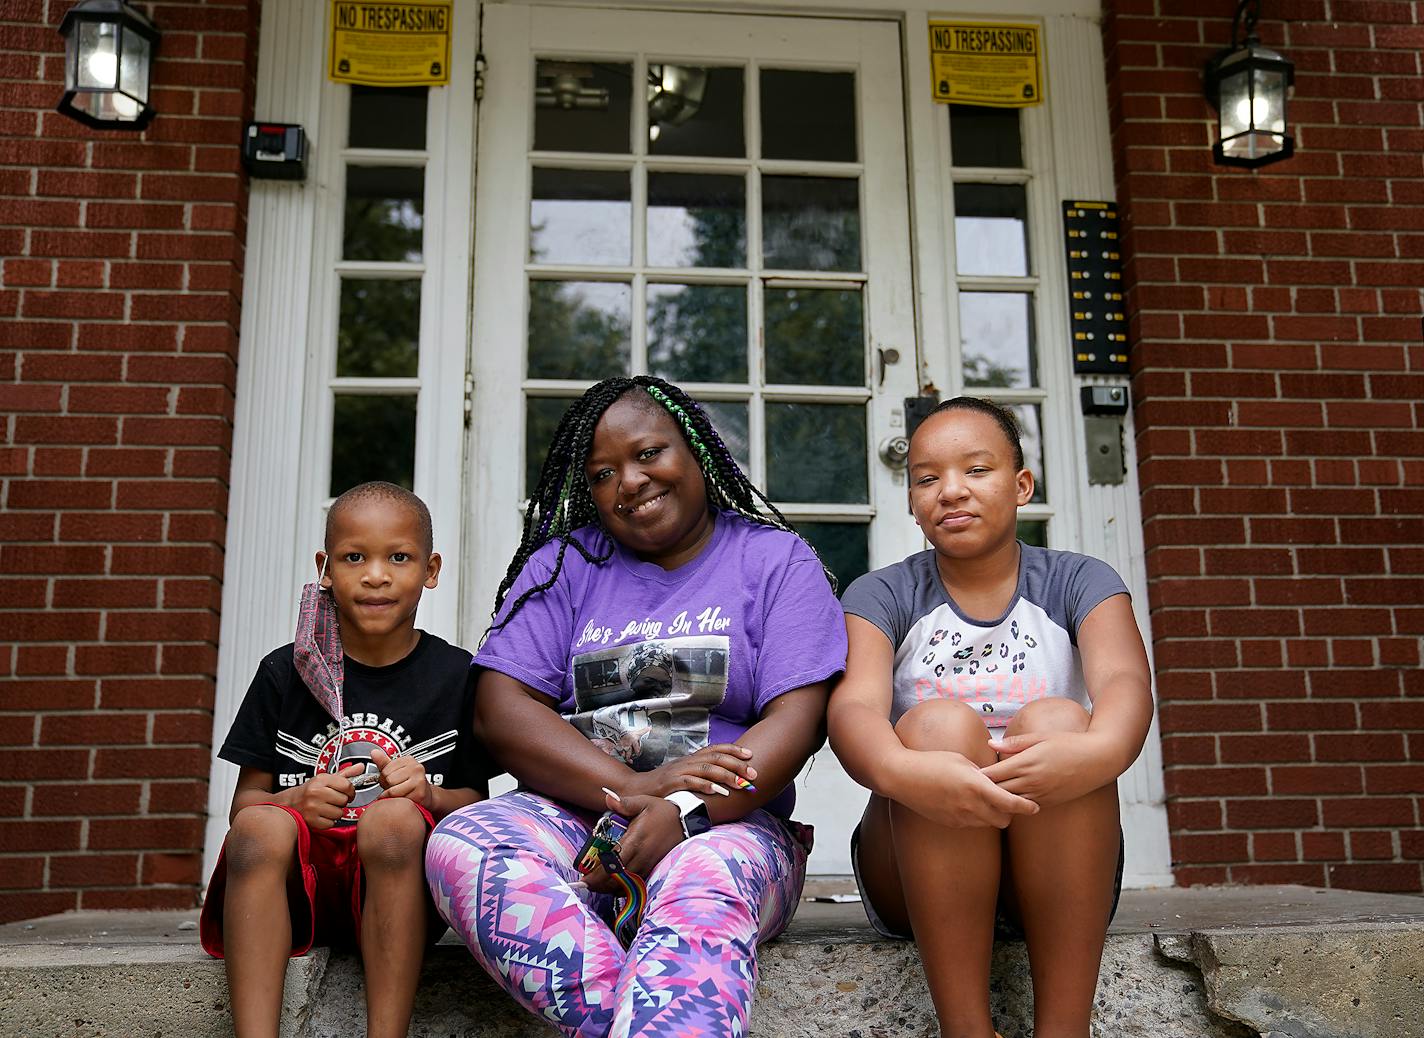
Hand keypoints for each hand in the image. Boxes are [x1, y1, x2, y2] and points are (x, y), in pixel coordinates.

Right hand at [285, 763, 363, 829]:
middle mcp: (316, 792)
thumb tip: (361, 766)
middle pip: (344, 800)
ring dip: (335, 812)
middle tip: (333, 801)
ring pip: (339, 813)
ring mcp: (312, 807)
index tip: (347, 793)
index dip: (350, 791)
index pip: (347, 785)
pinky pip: (331, 824)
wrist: (290, 803)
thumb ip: (345, 774)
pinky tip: (321, 816)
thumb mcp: (326, 779)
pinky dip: (328, 822)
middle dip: (341, 802)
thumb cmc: (311, 791)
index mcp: (321, 780)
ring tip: (326, 808)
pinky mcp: (311, 821)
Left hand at [369, 748, 432, 808]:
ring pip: (392, 790)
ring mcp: (419, 780)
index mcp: (408, 760)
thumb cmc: (409, 784)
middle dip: (388, 787)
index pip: (385, 769)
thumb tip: (374, 752)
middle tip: (396, 788)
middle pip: (388, 779)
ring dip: (392, 795)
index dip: (384, 778)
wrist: (426, 796)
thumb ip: (384, 763)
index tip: (391, 781)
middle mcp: (416, 768)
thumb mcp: (396, 771)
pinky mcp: (419, 793)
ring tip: (399, 793)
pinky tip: (403, 798)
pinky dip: (397, 801)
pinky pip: (399, 799)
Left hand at [580, 789, 683, 895]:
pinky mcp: (655, 869)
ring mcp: (650, 864)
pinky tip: (615, 884)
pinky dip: (624, 888)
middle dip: (600, 884)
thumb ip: (624, 802)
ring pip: (627, 885)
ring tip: (598, 885)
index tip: (584, 879)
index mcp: (636, 840)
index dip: (597, 875)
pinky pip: (637, 885)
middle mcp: (642, 856)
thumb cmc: (662, 811)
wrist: (687, 820)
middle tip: (587, 884)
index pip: (613, 863)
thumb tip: (607, 798)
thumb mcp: (643, 802)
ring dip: (611, 888)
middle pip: (617, 879)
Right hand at [622, 744, 756, 798]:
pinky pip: (690, 782)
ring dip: (726, 776)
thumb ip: (700, 775)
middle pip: (715, 758)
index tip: (751, 755)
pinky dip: (705, 786)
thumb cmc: (663, 786)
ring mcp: (678, 772)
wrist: (637, 790)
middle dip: (736, 765)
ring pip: (706, 769)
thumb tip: (724, 778)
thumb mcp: (684, 776)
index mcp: (691, 758)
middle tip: (753, 774)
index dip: (733, 750)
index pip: (715, 749)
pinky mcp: (670, 784)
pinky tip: (718, 791)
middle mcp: (687, 762)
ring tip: (742, 784)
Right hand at [887, 749, 1037, 828]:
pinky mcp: (950, 823)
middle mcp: (970, 805)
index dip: (1026, 807)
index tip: (1035, 807)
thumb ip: (982, 773)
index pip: (1010, 803)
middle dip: (1010, 813)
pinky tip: (969, 804)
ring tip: (988, 801)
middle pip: (1004, 819)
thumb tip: (997, 778)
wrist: (902, 777)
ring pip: (989, 824)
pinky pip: (973, 825)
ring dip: (993, 816)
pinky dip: (977, 817)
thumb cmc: (931, 762)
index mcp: (975, 785)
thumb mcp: (961, 760)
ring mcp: (959, 817)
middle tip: (1010, 801)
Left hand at [983, 731, 1116, 805]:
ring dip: (999, 799)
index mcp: (1026, 764)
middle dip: (984, 790)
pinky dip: (1015, 804)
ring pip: (1011, 802)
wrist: (1099, 760)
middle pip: (998, 791)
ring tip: (985, 797)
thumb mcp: (1041, 737)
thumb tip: (991, 744)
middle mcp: (1032, 782)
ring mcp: (1041, 795)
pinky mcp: (1050, 802)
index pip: (993, 775)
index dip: (979, 776)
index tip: (968, 774)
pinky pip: (1026, 806)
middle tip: (970, 788)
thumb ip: (1014, 743)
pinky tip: (1008, 800)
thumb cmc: (1070, 743)